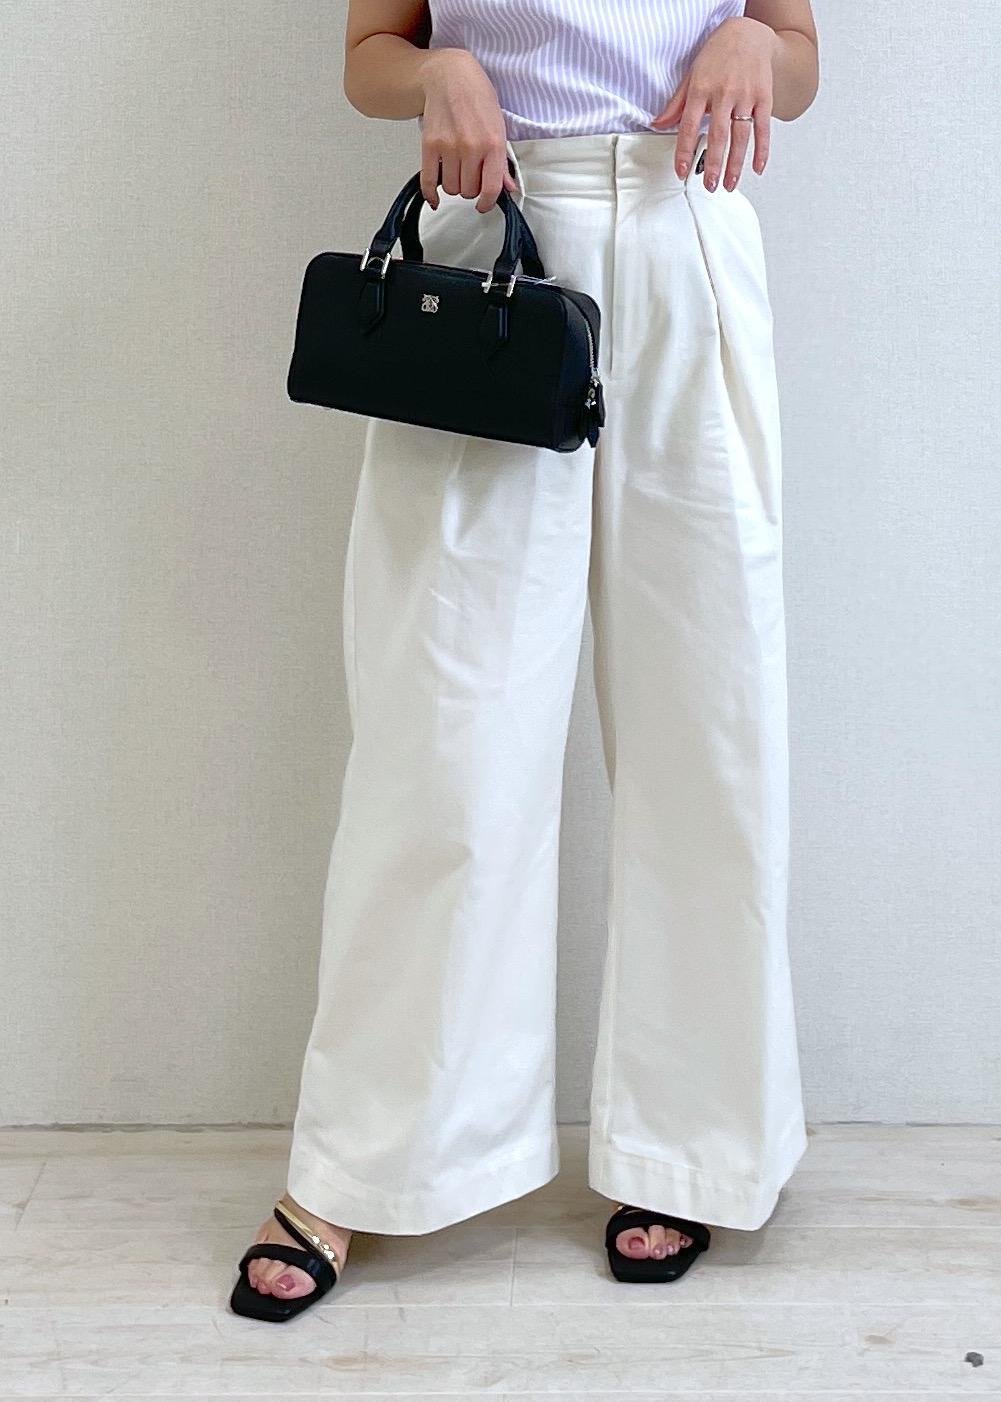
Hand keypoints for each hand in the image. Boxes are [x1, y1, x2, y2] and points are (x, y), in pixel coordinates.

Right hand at [419, 48, 518, 213]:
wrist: (450, 75)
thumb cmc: (476, 97)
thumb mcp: (498, 126)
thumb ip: (502, 161)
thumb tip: (509, 187)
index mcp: (493, 143)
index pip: (490, 189)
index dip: (487, 203)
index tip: (484, 205)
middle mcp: (471, 147)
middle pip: (468, 191)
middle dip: (470, 188)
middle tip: (471, 174)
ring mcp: (448, 147)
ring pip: (450, 188)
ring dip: (453, 185)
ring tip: (456, 170)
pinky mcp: (430, 145)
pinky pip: (428, 181)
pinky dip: (431, 193)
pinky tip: (434, 197)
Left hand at [650, 17, 779, 190]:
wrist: (749, 33)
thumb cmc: (718, 55)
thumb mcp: (692, 75)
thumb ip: (676, 104)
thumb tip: (657, 124)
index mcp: (702, 89)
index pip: (690, 125)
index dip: (685, 150)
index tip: (682, 170)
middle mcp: (725, 93)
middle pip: (719, 135)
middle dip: (714, 163)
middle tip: (710, 185)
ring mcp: (746, 96)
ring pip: (741, 136)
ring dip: (735, 164)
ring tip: (728, 184)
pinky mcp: (764, 97)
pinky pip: (763, 128)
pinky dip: (762, 150)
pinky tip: (756, 168)